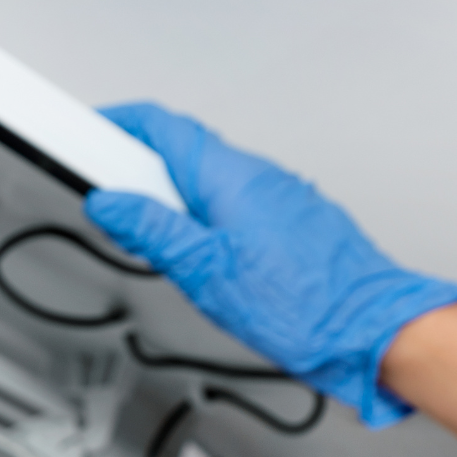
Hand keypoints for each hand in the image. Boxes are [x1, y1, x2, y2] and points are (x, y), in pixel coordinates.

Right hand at [85, 101, 456, 428]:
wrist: (369, 330)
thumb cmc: (304, 306)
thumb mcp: (205, 270)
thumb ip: (153, 231)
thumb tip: (111, 204)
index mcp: (230, 176)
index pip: (162, 127)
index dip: (118, 126)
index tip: (87, 139)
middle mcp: (257, 176)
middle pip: (181, 155)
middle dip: (138, 177)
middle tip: (113, 212)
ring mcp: (276, 198)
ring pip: (206, 185)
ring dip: (171, 205)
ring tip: (158, 249)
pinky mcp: (287, 223)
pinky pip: (231, 208)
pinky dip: (202, 223)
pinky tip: (200, 259)